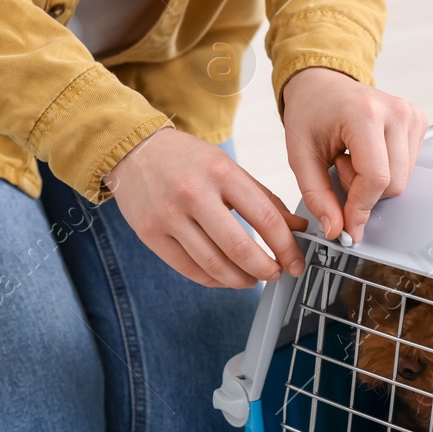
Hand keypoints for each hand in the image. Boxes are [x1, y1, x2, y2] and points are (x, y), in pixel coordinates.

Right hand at [106, 128, 307, 287]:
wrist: (135, 151)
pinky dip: (212, 280)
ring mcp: (169, 216)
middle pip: (239, 248)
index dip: (286, 247)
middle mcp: (194, 194)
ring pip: (213, 265)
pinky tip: (224, 277)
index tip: (295, 262)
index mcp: (221, 172)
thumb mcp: (229, 168)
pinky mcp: (150, 234)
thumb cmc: (187, 160)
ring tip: (251, 279)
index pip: (265, 218)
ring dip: (240, 280)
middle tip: (275, 274)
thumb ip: (264, 198)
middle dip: (265, 269)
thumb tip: (297, 228)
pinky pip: (188, 269)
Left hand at [281, 67, 426, 243]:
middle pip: (393, 184)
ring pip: (403, 180)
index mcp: (364, 114)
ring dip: (373, 182)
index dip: (361, 208)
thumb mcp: (300, 157)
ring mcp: (411, 115)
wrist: (322, 85)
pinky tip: (366, 154)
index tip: (348, 226)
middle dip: (363, 192)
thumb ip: (317, 196)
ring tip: (351, 158)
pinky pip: (408, 168)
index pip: (376, 178)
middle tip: (339, 169)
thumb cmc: (310, 113)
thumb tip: (335, 229)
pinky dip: (385, 171)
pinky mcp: (419, 122)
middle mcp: (396, 112)